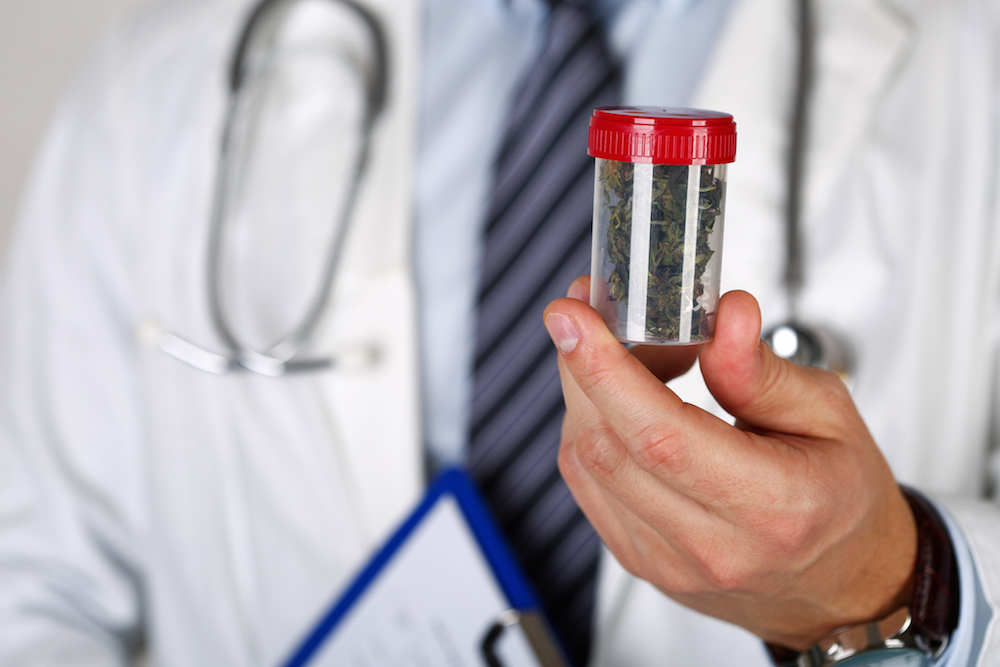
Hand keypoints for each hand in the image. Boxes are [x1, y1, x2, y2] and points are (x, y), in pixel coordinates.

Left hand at [543, 277, 916, 650]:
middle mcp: (710, 547)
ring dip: (588, 392)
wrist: (839, 584)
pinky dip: (591, 427)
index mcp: (772, 508)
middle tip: (600, 311)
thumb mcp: (830, 415)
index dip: (605, 370)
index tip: (572, 316)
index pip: (662, 436)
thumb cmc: (840, 498)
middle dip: (584, 365)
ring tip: (634, 355)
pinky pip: (586, 484)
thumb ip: (763, 370)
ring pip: (586, 462)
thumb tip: (724, 315)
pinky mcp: (637, 560)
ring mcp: (664, 562)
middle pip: (608, 446)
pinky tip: (623, 400)